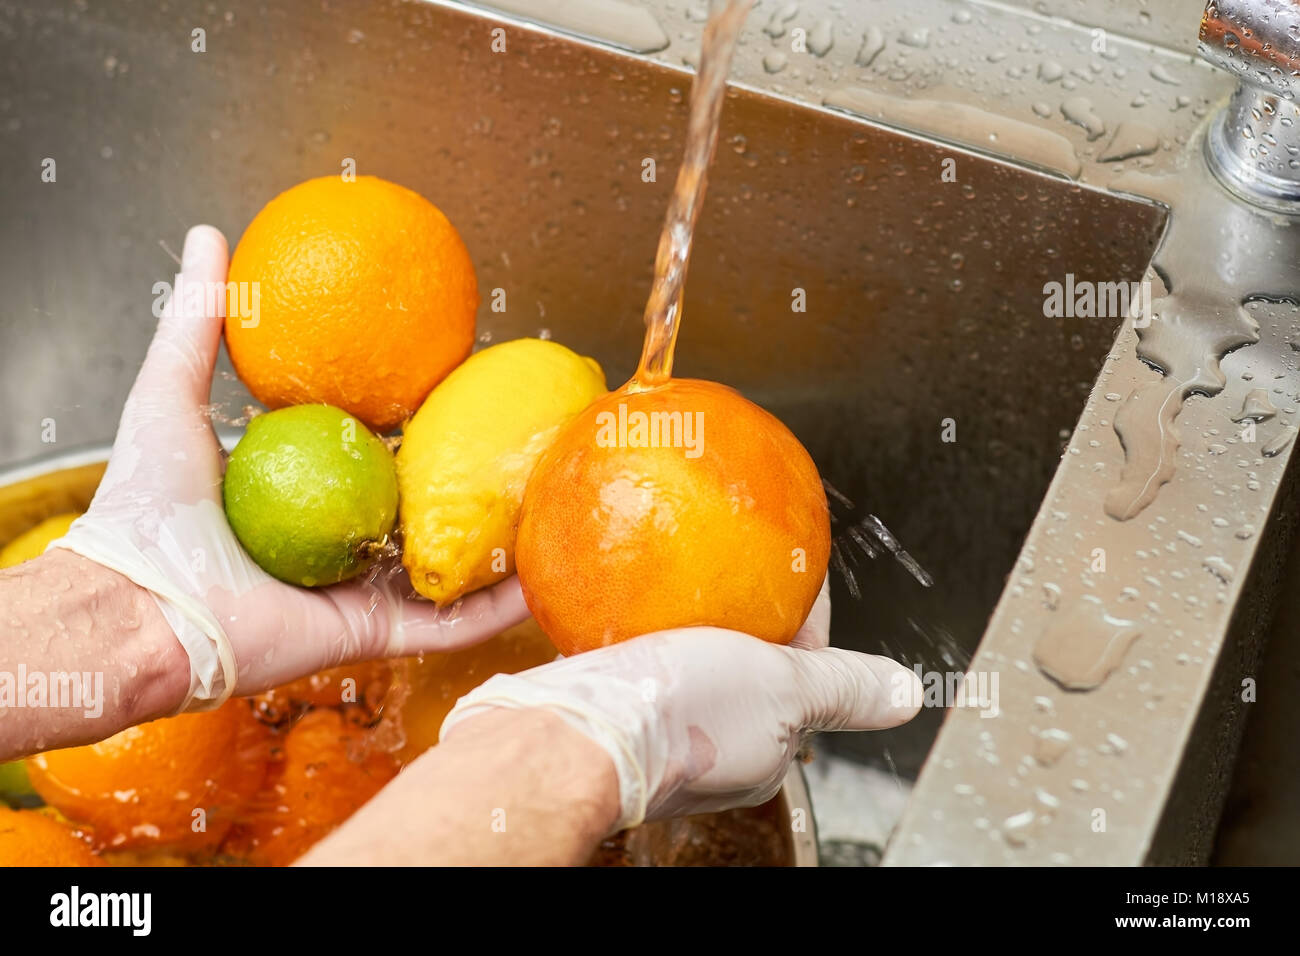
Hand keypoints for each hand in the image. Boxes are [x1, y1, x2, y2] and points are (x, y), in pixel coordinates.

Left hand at [52, 225, 527, 710]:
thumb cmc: (147, 510)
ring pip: (453, 565)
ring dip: (505, 542)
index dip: (424, 417)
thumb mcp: (172, 395)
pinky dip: (500, 608)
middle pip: (427, 506)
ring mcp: (366, 590)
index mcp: (306, 490)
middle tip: (526, 439)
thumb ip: (198, 320)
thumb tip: (210, 235)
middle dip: (477, 479)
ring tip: (553, 505)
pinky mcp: (377, 633)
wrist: (139, 606)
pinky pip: (451, 624)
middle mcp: (343, 539)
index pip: (380, 448)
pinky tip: (542, 578)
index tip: (466, 383)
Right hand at [440, 580, 920, 828]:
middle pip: (740, 657)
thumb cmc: (682, 717)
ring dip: (683, 611)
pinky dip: (630, 617)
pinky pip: (625, 648)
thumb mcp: (785, 689)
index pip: (801, 665)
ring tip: (678, 563)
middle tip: (732, 556)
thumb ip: (844, 686)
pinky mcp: (605, 698)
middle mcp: (710, 740)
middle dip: (741, 609)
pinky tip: (620, 584)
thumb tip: (908, 693)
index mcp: (763, 746)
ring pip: (680, 651)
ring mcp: (655, 719)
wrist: (572, 733)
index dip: (804, 610)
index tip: (794, 560)